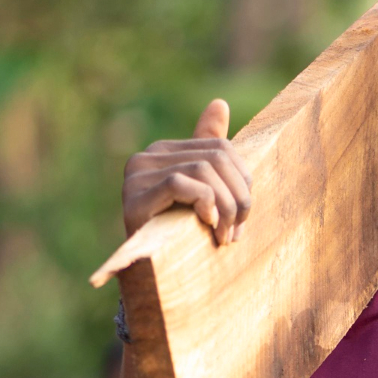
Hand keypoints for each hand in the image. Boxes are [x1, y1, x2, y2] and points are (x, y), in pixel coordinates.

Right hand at [121, 99, 253, 243]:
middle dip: (237, 197)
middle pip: (216, 158)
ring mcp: (137, 175)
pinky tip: (207, 223)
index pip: (221, 149)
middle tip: (237, 231)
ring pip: (203, 170)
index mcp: (166, 152)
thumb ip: (210, 154)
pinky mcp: (134, 197)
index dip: (243, 181)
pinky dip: (203, 202)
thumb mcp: (202, 196)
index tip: (243, 217)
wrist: (149, 275)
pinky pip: (180, 184)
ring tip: (225, 236)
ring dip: (225, 206)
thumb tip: (220, 103)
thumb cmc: (179, 235)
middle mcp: (148, 156)